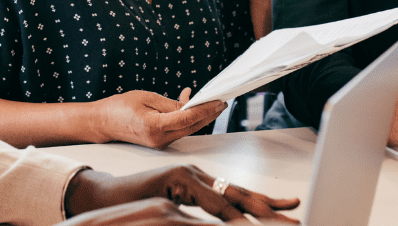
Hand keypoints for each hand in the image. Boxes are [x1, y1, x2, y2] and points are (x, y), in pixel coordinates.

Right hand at [64, 166, 299, 223]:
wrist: (100, 197)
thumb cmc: (133, 206)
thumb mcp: (173, 212)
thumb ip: (196, 215)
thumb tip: (223, 221)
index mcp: (198, 184)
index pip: (238, 195)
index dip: (265, 204)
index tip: (289, 210)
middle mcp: (196, 175)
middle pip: (241, 194)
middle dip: (271, 208)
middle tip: (297, 217)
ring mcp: (186, 176)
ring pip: (229, 199)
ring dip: (256, 214)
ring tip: (279, 222)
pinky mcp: (174, 181)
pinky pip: (207, 203)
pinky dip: (227, 215)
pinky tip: (242, 223)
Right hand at [93, 89, 225, 148]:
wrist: (103, 122)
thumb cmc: (121, 107)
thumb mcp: (146, 98)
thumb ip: (170, 104)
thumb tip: (191, 106)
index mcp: (154, 126)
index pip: (187, 118)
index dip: (205, 109)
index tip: (218, 101)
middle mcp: (159, 139)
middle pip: (192, 127)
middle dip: (208, 114)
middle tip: (221, 101)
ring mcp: (160, 143)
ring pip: (187, 129)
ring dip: (199, 116)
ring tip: (210, 102)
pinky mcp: (159, 142)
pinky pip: (178, 130)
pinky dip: (186, 119)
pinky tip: (187, 104)